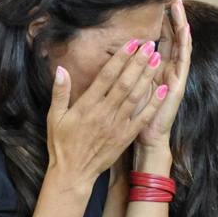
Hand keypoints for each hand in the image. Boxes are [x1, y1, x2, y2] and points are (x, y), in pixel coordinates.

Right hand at [46, 39, 167, 187]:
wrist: (73, 173)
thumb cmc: (61, 144)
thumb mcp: (54, 117)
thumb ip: (60, 92)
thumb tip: (61, 69)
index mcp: (87, 105)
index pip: (106, 76)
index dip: (120, 58)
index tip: (130, 43)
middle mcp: (104, 113)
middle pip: (125, 83)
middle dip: (138, 63)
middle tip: (149, 45)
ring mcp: (117, 125)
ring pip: (135, 97)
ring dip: (147, 77)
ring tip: (157, 60)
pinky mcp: (125, 136)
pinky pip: (142, 118)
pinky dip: (153, 103)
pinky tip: (163, 90)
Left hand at [137, 0, 191, 150]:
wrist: (146, 136)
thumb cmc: (135, 112)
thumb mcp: (129, 84)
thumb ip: (127, 66)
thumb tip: (118, 47)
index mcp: (158, 68)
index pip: (165, 39)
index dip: (164, 21)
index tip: (163, 3)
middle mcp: (170, 69)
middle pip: (176, 37)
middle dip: (176, 17)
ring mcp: (177, 75)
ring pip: (182, 45)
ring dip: (182, 25)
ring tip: (180, 7)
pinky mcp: (179, 84)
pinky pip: (184, 61)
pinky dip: (185, 44)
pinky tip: (185, 29)